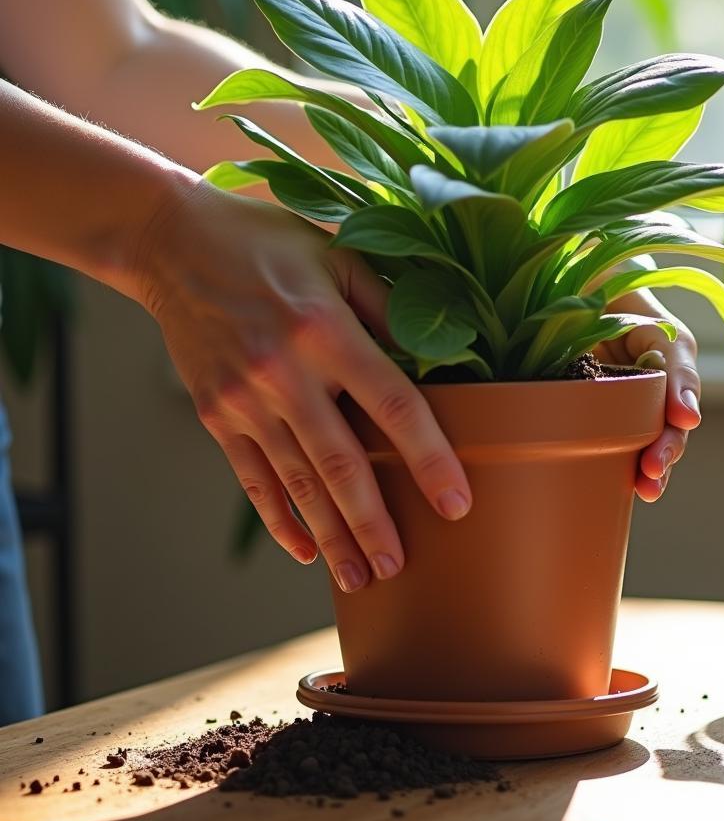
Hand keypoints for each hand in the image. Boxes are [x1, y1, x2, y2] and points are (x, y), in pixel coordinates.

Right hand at [130, 180, 471, 590]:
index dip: (429, 458)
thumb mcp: (338, 255)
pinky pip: (252, 477)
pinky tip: (303, 550)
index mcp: (325, 329)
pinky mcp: (216, 413)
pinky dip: (279, 517)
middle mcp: (283, 372)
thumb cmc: (267, 243)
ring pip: (296, 482)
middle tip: (399, 567)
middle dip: (373, 523)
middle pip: (340, 463)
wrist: (171, 243)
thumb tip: (438, 357)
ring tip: (360, 578)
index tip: (456, 503)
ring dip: (331, 536)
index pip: (393, 405)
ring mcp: (243, 399)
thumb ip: (387, 309)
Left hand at [593, 290, 700, 500]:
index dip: (681, 395)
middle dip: (667, 446)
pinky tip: (630, 490)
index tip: (684, 419)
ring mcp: (641, 399)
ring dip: (656, 466)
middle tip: (653, 467)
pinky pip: (629, 443)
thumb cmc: (600, 292)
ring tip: (647, 488)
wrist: (577, 298)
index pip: (680, 372)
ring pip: (657, 437)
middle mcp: (661, 377)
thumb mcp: (614, 299)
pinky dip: (631, 468)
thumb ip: (617, 318)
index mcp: (668, 344)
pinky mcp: (616, 416)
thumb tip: (638, 370)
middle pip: (673, 418)